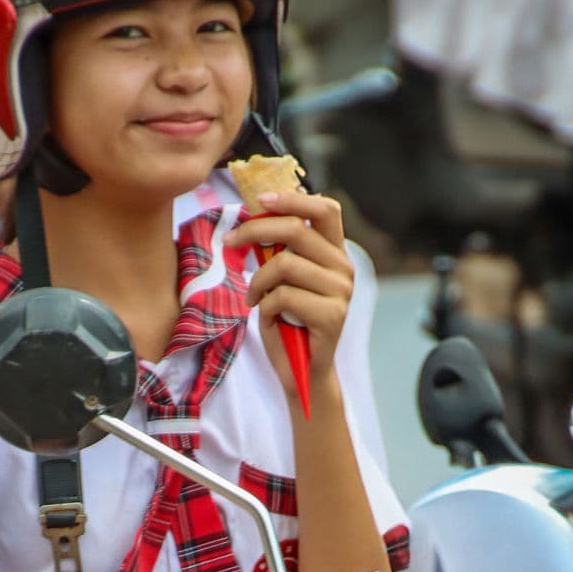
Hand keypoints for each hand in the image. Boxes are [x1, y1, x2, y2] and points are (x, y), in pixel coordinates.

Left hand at [227, 190, 352, 395]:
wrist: (302, 372)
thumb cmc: (288, 323)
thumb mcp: (282, 280)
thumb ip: (279, 250)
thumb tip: (254, 217)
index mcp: (334, 253)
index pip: (326, 209)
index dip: (293, 199)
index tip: (260, 200)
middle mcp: (343, 267)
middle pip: (297, 230)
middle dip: (254, 231)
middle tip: (229, 242)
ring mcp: (341, 291)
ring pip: (284, 264)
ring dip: (257, 281)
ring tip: (253, 298)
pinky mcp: (332, 315)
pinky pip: (283, 296)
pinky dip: (264, 306)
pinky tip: (267, 318)